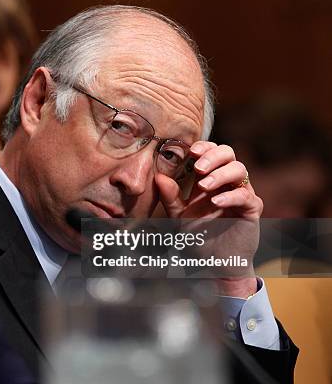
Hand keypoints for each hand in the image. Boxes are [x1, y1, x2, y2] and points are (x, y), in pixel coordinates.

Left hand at [155, 141, 262, 296]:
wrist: (215, 262)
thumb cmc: (198, 236)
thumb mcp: (178, 216)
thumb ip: (170, 197)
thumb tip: (158, 177)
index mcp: (209, 178)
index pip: (211, 151)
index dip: (203, 147)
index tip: (190, 151)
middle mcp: (226, 182)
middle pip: (228, 153)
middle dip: (213, 156)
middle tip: (197, 167)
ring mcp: (241, 193)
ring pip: (240, 169)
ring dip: (220, 174)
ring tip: (204, 186)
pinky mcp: (251, 209)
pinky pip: (245, 195)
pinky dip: (230, 195)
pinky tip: (216, 201)